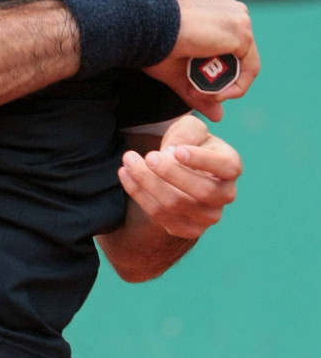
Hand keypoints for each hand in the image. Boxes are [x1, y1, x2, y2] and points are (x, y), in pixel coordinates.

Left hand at [118, 115, 241, 238]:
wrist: (180, 168)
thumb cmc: (188, 142)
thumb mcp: (189, 128)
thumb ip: (185, 134)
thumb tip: (171, 153)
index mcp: (231, 166)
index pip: (226, 167)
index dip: (202, 160)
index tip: (177, 150)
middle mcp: (225, 194)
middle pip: (201, 190)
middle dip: (170, 172)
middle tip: (148, 156)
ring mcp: (208, 216)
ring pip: (176, 204)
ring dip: (147, 182)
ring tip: (129, 161)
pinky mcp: (187, 229)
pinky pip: (160, 216)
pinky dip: (139, 195)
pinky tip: (125, 175)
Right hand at [144, 0, 258, 120]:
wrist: (146, 27)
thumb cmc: (156, 42)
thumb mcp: (182, 71)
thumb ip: (202, 90)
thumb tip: (218, 116)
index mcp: (221, 14)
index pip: (235, 51)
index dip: (220, 76)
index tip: (197, 87)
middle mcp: (234, 13)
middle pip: (242, 59)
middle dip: (222, 82)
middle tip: (197, 91)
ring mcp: (240, 21)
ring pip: (246, 65)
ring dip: (225, 86)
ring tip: (200, 91)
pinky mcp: (242, 34)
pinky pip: (250, 69)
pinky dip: (235, 86)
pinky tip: (215, 92)